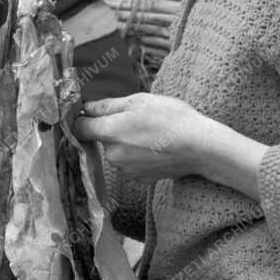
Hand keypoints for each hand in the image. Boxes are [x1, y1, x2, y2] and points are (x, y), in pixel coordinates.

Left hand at [72, 93, 217, 181]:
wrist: (201, 147)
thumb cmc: (171, 118)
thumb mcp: (138, 101)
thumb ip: (107, 105)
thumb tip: (86, 107)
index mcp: (109, 132)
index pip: (78, 128)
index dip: (81, 118)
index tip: (90, 111)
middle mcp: (113, 155)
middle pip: (99, 139)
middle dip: (109, 128)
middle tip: (134, 118)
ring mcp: (125, 169)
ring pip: (115, 151)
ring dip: (124, 141)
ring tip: (148, 132)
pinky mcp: (139, 178)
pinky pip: (129, 163)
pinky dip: (136, 155)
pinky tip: (154, 146)